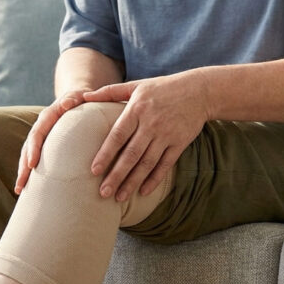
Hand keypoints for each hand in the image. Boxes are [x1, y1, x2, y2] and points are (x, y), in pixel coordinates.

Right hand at [15, 89, 89, 194]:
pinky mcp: (44, 146)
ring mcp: (41, 137)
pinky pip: (33, 160)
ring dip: (23, 172)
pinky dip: (30, 173)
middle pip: (28, 147)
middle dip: (24, 166)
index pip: (37, 133)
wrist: (78, 99)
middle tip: (22, 183)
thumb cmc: (84, 99)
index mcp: (48, 116)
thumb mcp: (81, 95)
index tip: (32, 164)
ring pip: (27, 155)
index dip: (33, 148)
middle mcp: (41, 126)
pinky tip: (26, 189)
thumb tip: (67, 103)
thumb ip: (76, 97)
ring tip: (19, 190)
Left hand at [83, 73, 208, 201]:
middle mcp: (151, 123)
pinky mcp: (179, 143)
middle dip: (116, 175)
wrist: (199, 91)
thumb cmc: (162, 88)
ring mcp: (166, 135)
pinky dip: (154, 179)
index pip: (118, 135)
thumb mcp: (136, 86)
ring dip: (132, 182)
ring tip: (119, 197)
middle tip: (103, 193)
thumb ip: (110, 92)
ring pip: (147, 163)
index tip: (94, 171)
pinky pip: (165, 165)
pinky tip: (143, 192)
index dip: (106, 154)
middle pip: (131, 154)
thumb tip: (84, 96)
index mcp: (137, 109)